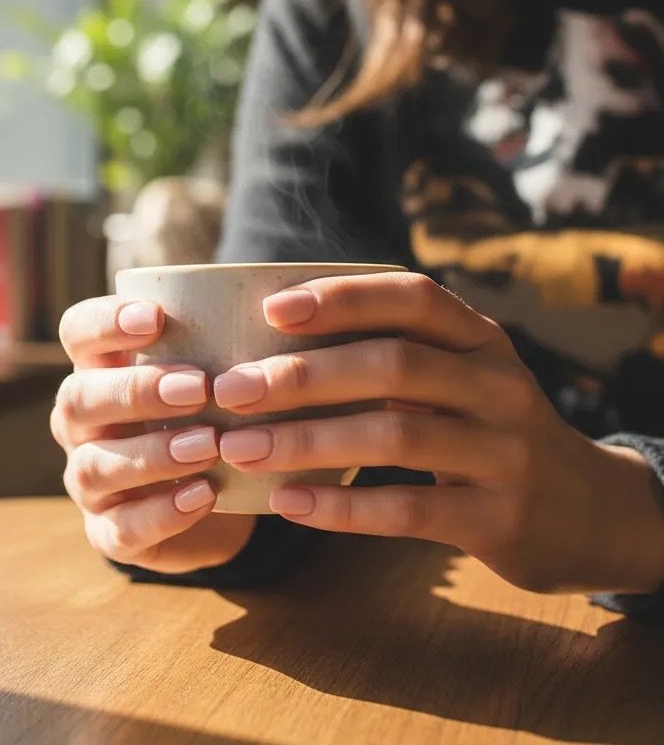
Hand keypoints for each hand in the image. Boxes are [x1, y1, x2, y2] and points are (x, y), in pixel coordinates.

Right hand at [53, 296, 255, 573]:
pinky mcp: (109, 532)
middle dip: (136, 391)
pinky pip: (122, 528)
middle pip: (79, 398)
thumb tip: (282, 306)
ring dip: (152, 455)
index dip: (106, 322)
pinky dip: (163, 513)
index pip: (78, 332)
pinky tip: (205, 495)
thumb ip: (223, 343)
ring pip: (95, 466)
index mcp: (98, 369)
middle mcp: (81, 423)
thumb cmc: (215, 414)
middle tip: (198, 388)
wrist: (222, 497)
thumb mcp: (216, 373)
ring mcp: (88, 480)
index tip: (156, 318)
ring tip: (208, 446)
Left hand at [213, 272, 663, 595]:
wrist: (585, 511)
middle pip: (392, 366)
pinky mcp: (500, 519)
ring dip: (306, 441)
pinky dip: (342, 506)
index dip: (343, 298)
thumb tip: (272, 338)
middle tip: (231, 389)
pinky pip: (408, 510)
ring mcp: (505, 452)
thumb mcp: (459, 376)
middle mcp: (499, 385)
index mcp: (481, 339)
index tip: (272, 309)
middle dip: (302, 375)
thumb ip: (391, 352)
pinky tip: (289, 503)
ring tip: (240, 448)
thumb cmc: (486, 429)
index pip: (413, 298)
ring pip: (394, 436)